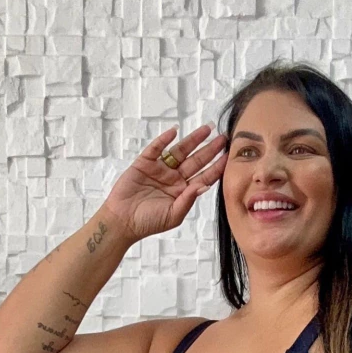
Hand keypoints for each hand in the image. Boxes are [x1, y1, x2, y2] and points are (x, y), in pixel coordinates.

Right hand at [101, 124, 227, 243]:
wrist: (122, 221)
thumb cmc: (148, 223)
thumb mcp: (173, 215)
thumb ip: (188, 200)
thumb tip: (204, 187)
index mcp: (183, 191)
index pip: (204, 176)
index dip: (216, 166)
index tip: (229, 156)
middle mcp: (174, 179)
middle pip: (196, 160)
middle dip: (209, 149)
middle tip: (223, 138)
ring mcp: (160, 170)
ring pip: (179, 151)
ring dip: (192, 140)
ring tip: (206, 130)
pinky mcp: (144, 164)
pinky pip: (155, 149)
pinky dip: (163, 140)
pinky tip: (174, 132)